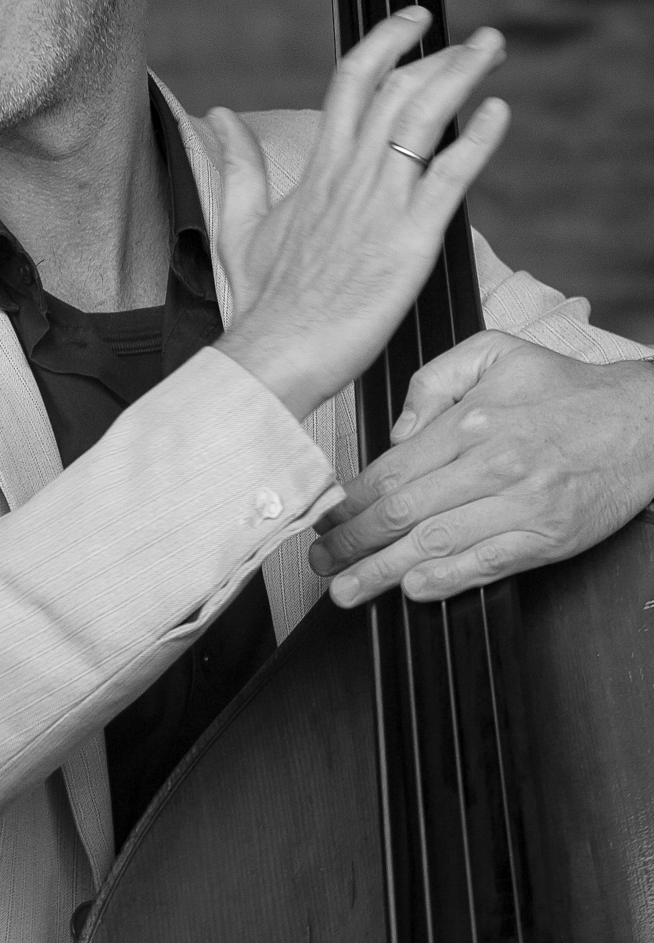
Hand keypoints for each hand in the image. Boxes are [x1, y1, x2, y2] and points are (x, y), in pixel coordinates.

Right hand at [207, 7, 508, 421]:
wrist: (275, 351)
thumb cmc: (261, 299)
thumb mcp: (239, 222)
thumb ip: (239, 164)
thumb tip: (219, 116)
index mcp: (318, 168)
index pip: (353, 80)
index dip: (387, 42)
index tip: (415, 20)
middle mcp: (351, 174)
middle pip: (399, 88)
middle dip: (443, 54)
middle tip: (479, 40)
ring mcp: (381, 203)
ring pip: (425, 117)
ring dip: (464, 76)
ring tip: (492, 50)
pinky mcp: (410, 238)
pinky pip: (450, 175)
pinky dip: (477, 139)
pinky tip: (499, 111)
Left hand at [308, 331, 653, 604]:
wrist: (642, 423)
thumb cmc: (566, 389)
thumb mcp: (496, 353)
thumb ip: (435, 381)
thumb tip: (398, 431)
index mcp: (474, 421)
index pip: (393, 469)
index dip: (351, 500)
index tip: (325, 517)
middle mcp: (494, 464)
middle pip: (404, 512)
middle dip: (353, 542)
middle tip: (320, 562)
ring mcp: (521, 506)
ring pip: (436, 545)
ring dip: (383, 572)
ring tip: (348, 589)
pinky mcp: (547, 538)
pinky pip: (486, 566)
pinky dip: (445, 581)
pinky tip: (412, 589)